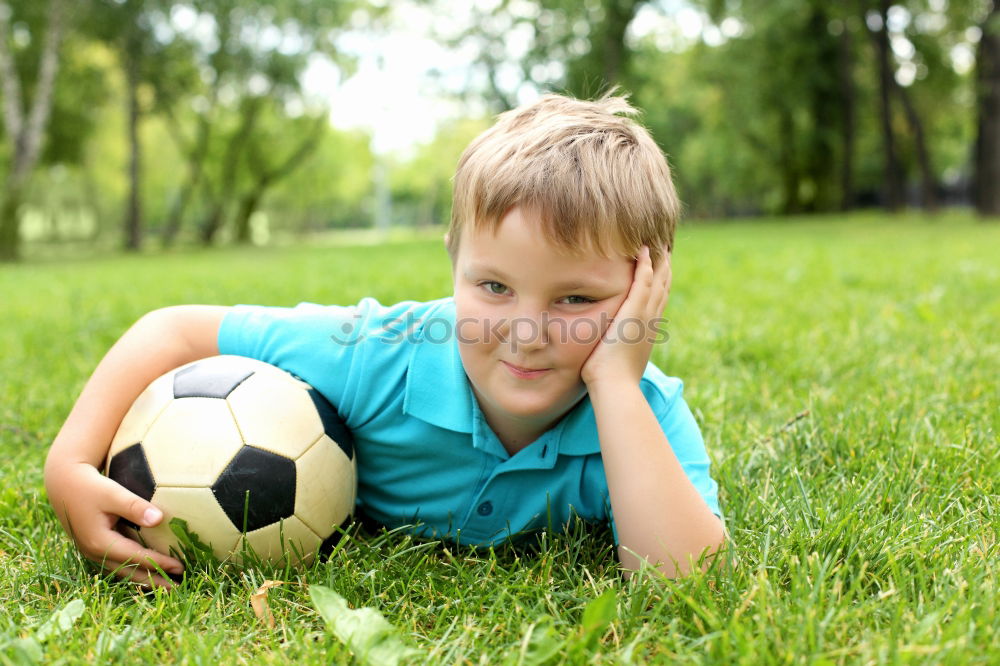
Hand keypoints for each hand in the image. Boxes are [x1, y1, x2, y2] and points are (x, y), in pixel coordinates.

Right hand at [45, 461, 183, 587]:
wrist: (64, 484)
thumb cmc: (90, 487)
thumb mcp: (112, 493)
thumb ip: (135, 506)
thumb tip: (159, 519)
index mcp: (100, 542)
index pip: (136, 558)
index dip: (159, 564)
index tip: (180, 567)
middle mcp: (95, 553)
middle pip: (129, 573)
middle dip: (154, 581)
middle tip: (178, 588)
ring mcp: (93, 553)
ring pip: (122, 572)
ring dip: (144, 580)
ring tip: (166, 585)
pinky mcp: (94, 548)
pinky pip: (117, 565)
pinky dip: (133, 571)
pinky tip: (147, 573)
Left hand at [580, 244, 671, 389]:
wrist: (615, 387)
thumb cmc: (609, 381)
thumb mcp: (614, 362)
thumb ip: (611, 352)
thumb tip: (601, 355)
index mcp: (647, 332)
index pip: (656, 303)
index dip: (660, 285)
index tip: (660, 271)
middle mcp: (650, 322)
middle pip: (663, 289)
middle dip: (664, 269)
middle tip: (666, 251)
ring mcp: (644, 316)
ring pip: (657, 282)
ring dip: (658, 262)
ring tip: (658, 245)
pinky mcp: (634, 312)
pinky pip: (643, 282)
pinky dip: (645, 265)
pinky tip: (644, 250)